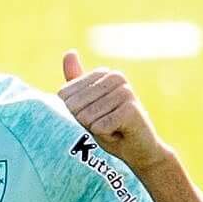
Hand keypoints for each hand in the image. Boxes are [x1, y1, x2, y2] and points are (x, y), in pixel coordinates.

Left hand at [56, 51, 164, 167]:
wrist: (137, 149)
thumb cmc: (108, 128)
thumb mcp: (87, 105)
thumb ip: (77, 81)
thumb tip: (69, 52)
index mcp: (103, 74)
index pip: (65, 96)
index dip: (73, 114)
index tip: (93, 117)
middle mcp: (116, 77)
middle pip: (73, 106)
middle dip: (83, 123)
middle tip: (103, 125)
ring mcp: (125, 91)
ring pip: (85, 117)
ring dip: (95, 130)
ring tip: (112, 128)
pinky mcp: (130, 109)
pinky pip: (99, 127)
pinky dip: (105, 136)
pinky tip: (119, 133)